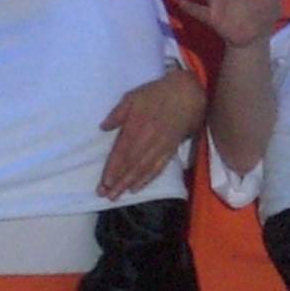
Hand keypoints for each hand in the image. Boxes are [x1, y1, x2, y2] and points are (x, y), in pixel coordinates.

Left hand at [98, 68, 204, 196]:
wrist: (186, 94)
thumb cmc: (156, 94)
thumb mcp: (133, 96)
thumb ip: (118, 113)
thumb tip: (103, 127)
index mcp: (136, 126)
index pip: (122, 152)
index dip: (113, 169)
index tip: (104, 183)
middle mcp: (148, 140)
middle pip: (131, 164)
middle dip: (118, 182)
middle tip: (106, 195)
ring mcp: (160, 146)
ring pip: (143, 169)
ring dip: (129, 184)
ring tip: (117, 196)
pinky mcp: (170, 150)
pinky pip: (157, 168)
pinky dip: (147, 179)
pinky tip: (136, 188)